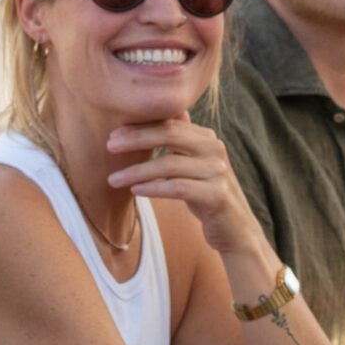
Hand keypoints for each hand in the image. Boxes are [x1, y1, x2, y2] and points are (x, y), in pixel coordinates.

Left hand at [104, 118, 264, 257]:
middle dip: (135, 139)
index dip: (139, 127)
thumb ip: (183, 142)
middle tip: (109, 147)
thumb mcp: (196, 165)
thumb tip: (170, 114)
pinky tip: (135, 191)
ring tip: (113, 179)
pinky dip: (153, 188)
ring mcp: (218, 172)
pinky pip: (178, 187)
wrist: (236, 229)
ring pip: (169, 164)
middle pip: (169, 135)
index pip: (169, 124)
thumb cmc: (208, 196)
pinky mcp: (217, 196)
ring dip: (136, 171)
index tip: (113, 135)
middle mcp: (215, 150)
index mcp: (207, 139)